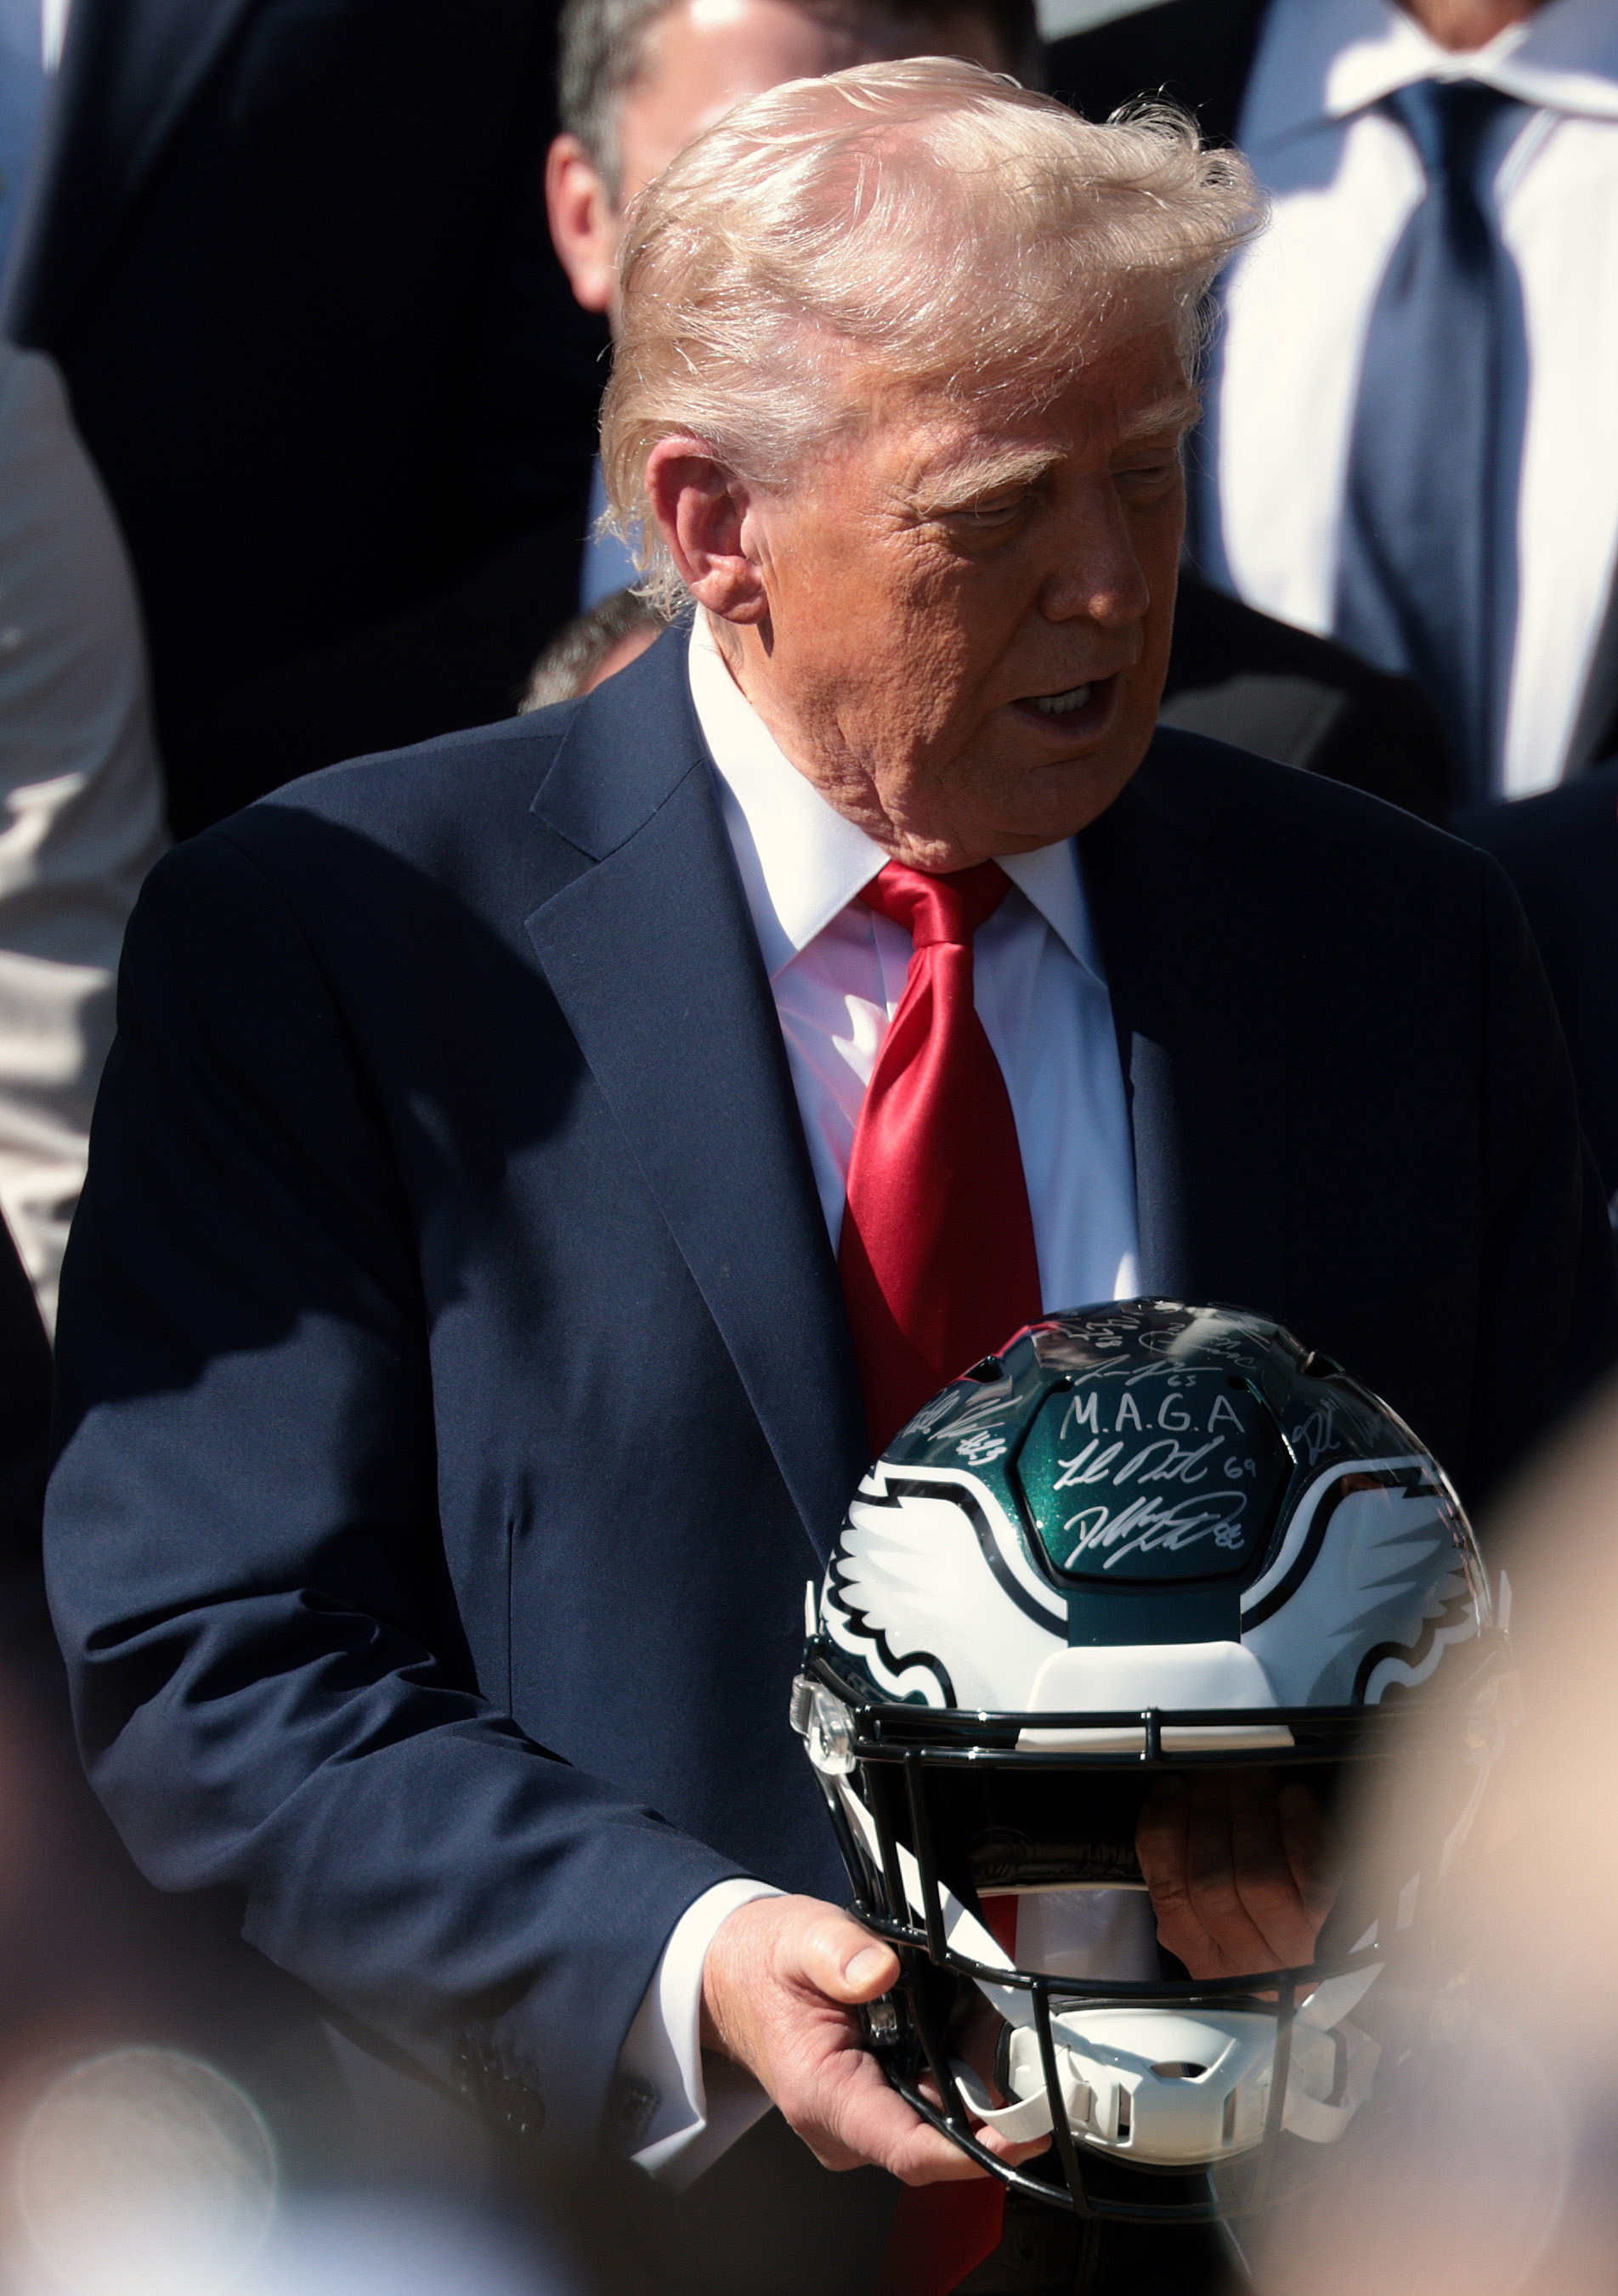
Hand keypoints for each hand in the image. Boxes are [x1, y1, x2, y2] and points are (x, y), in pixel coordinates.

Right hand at [700, 1894, 1047, 2182]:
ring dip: (974, 2083)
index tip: (1022, 2137)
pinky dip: (955, 2073)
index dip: (973, 2153)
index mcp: (823, 2096)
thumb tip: (879, 1970)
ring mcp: (860, 2120)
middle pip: (936, 2138)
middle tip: (1022, 2053)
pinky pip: (928, 2104)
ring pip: (938, 2120)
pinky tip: (964, 2034)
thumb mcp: (800, 1938)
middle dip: (989, 2103)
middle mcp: (843, 2124)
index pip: (907, 2149)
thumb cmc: (764, 1965)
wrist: (736, 1976)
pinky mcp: (873, 2107)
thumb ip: (839, 1952)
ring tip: (991, 2028)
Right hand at [1134, 1769, 1341, 1980]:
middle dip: (1206, 1811)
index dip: (1163, 1833)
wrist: (1351, 1975)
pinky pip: (1312, 1877)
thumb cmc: (1281, 1933)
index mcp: (1206, 1958)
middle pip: (1210, 1883)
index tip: (1171, 1789)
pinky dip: (1297, 1829)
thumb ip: (1193, 1872)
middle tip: (1211, 1770)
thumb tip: (1175, 1800)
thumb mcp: (1225, 1923)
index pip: (1169, 1894)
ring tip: (1248, 1774)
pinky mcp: (1338, 1931)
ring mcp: (1294, 1950)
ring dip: (1247, 1812)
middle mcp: (1247, 1963)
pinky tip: (1292, 1798)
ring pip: (1257, 1877)